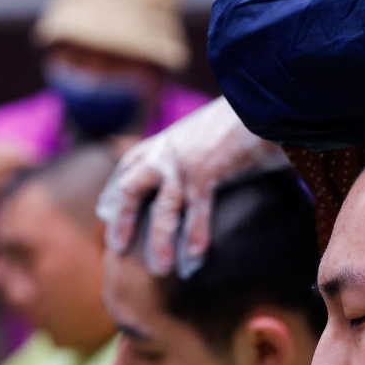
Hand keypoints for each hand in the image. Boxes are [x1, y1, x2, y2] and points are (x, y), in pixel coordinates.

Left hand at [97, 96, 289, 275]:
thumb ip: (204, 145)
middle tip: (116, 249)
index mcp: (167, 139)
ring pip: (162, 209)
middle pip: (130, 189)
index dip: (115, 190)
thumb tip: (217, 159)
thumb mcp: (211, 127)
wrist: (259, 96)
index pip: (129, 165)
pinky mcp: (205, 171)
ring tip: (160, 269)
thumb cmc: (243, 113)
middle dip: (121, 219)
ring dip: (159, 241)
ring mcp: (183, 162)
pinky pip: (196, 210)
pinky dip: (196, 235)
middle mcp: (167, 151)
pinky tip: (195, 257)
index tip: (106, 210)